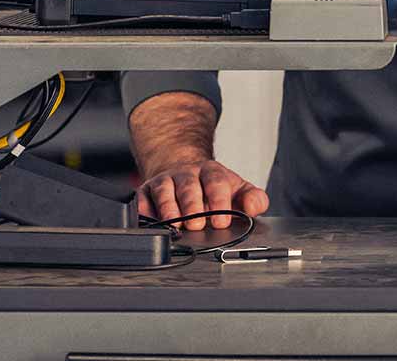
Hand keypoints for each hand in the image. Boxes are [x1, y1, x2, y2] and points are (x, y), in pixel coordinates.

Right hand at [134, 158, 270, 231]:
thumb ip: (253, 199)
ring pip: (164, 190)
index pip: (216, 182)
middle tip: (197, 224)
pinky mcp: (147, 191)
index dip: (219, 201)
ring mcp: (165, 181)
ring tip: (175, 224)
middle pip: (188, 186)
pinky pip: (143, 199)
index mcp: (211, 172)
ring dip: (169, 208)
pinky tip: (151, 222)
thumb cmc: (213, 188)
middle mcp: (186, 174)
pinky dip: (146, 210)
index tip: (222, 220)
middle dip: (192, 206)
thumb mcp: (238, 190)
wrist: (183, 173)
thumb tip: (254, 207)